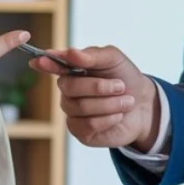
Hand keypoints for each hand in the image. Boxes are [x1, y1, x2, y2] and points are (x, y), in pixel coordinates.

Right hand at [29, 46, 160, 150]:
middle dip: (99, 86)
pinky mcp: (80, 131)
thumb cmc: (126, 78)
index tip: (39, 60)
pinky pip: (88, 125)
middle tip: (120, 86)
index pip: (52, 65)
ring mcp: (72, 112)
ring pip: (81, 107)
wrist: (144, 105)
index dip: (44, 63)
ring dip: (109, 103)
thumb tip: (70, 52)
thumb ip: (93, 55)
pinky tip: (117, 116)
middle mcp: (67, 91)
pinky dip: (108, 119)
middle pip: (69, 87)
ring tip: (125, 101)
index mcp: (72, 69)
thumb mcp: (114, 59)